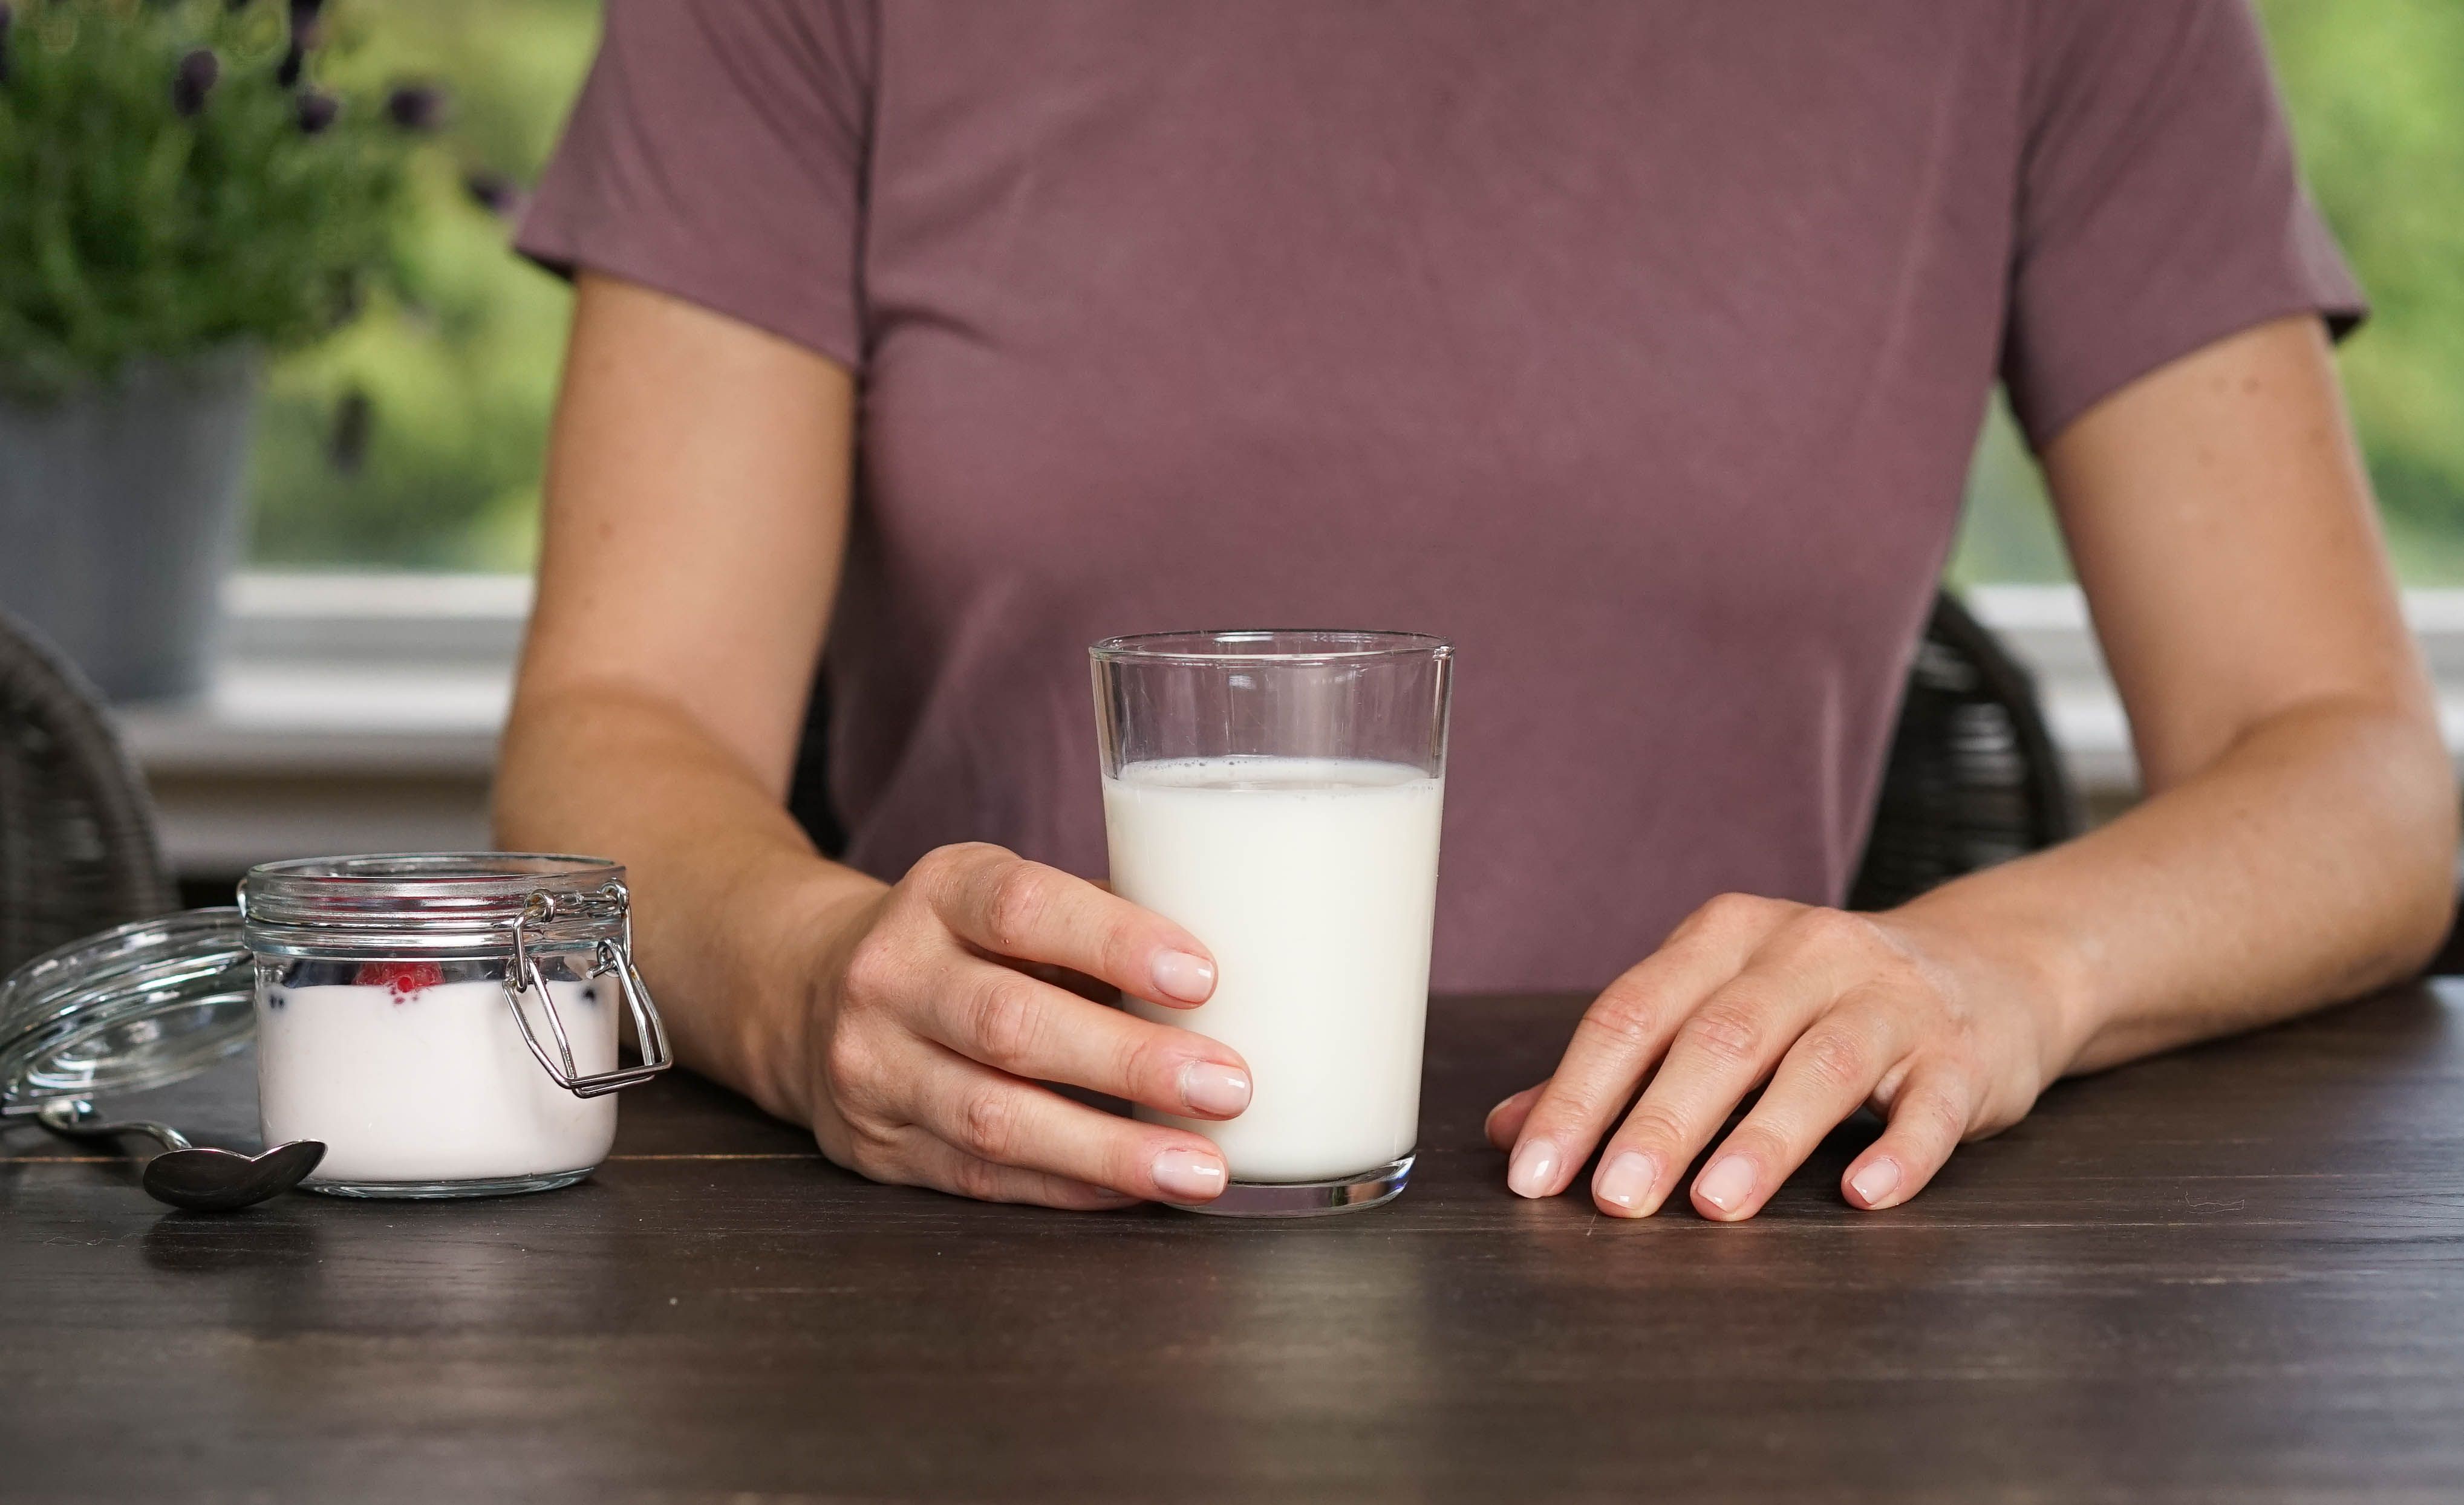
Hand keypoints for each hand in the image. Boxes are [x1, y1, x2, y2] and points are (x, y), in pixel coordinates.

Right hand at [794, 843, 1250, 1208]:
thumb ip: (1098, 922)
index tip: (1203, 978)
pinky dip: (1071, 1186)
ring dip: (1110, 1149)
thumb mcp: (1004, 898)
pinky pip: (984, 1177)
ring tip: (1202, 1168)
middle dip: (1130, 1063)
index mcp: (938, 892)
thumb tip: (1245, 963)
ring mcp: (874, 1068)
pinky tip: (1138, 1187)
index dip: (1115, 942)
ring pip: (995, 1118)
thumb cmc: (958, 941)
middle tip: (1229, 1086)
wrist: (806, 990)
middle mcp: (891, 976)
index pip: (1023, 909)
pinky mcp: (879, 1149)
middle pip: (1011, 1024)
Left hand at [1485, 894, 2066, 1219]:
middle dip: (1660, 1122)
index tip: (1534, 1170)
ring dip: (1765, 1138)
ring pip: (1821, 1065)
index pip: (1634, 1011)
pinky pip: (1930, 1104)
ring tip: (1716, 1205)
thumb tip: (1507, 1131)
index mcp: (1726, 937)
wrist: (1983, 968)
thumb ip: (1620, 1071)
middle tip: (1614, 1198)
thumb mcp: (1717, 1009)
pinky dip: (1898, 1151)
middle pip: (1721, 1037)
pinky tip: (1860, 1195)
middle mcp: (1806, 952)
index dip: (1578, 1092)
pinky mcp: (1962, 1053)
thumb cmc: (1818, 1002)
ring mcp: (1890, 998)